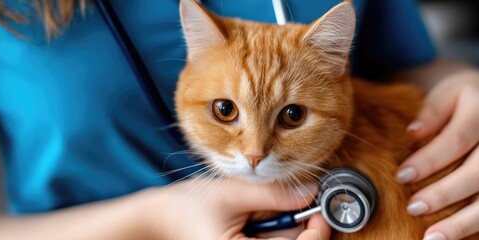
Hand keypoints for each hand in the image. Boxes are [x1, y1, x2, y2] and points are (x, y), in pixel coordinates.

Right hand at [146, 177, 329, 239]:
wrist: (160, 216)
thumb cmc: (186, 207)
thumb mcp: (232, 194)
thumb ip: (272, 194)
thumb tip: (310, 190)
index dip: (317, 232)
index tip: (321, 209)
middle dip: (304, 226)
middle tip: (304, 201)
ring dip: (288, 227)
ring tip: (271, 207)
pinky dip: (276, 230)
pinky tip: (261, 216)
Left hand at [398, 70, 478, 239]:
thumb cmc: (466, 99)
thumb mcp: (448, 93)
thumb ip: (432, 112)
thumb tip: (413, 133)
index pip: (456, 141)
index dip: (429, 161)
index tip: (402, 175)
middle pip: (478, 173)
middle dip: (445, 193)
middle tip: (414, 207)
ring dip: (463, 222)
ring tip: (433, 237)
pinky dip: (474, 225)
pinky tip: (452, 236)